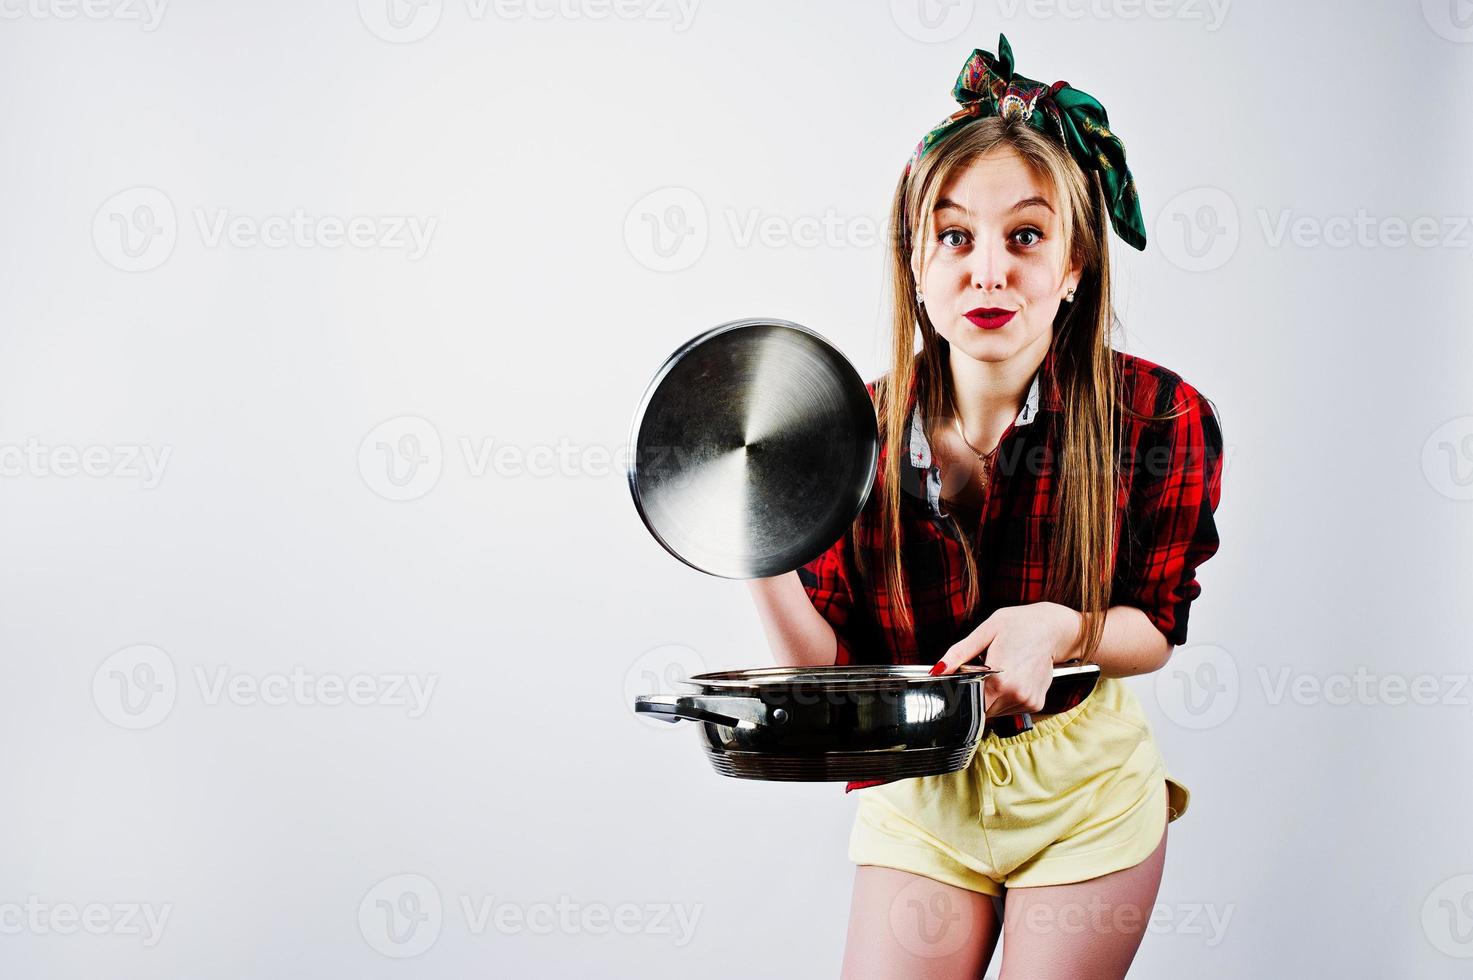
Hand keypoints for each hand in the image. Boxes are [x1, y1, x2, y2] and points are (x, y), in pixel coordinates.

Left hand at [929, 602, 1083, 716]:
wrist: (1054, 628)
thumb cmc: (1020, 625)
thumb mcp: (985, 631)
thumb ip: (959, 653)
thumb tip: (937, 669)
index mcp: (1000, 679)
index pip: (970, 703)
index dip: (962, 694)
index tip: (963, 682)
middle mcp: (1016, 694)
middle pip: (982, 709)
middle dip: (978, 693)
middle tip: (985, 670)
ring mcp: (1028, 701)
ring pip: (996, 711)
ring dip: (992, 696)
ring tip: (1002, 672)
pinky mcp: (1036, 704)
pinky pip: (1011, 708)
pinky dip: (1007, 696)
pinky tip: (1013, 678)